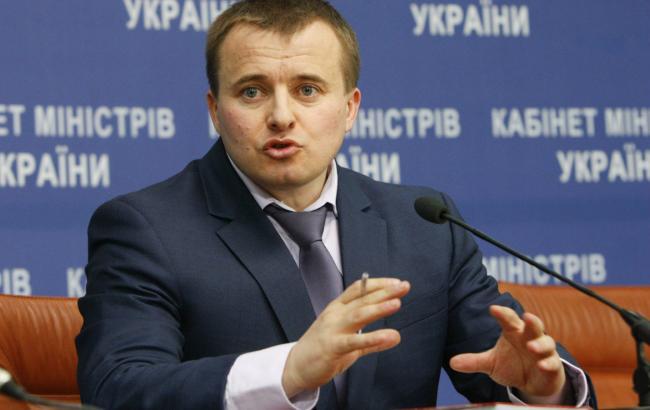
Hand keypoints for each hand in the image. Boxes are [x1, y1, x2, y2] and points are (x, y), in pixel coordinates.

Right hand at [282, 278, 409, 397]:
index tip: (396, 282)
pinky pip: (355, 341)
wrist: (295, 366)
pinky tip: (389, 336)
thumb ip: (372, 340)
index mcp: (337, 308)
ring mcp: (333, 330)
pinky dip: (373, 337)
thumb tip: (396, 337)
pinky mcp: (332, 347)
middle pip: (362, 299)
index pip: (359, 289)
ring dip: (378, 308)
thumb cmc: (322, 350)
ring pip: (358, 314)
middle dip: (384, 291)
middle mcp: (335, 315)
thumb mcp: (348, 340)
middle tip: (403, 286)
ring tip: (397, 303)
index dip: (378, 284)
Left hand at [449, 305, 565, 397]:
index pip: (508, 319)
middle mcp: (530, 338)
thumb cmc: (512, 365)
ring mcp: (543, 351)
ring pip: (546, 342)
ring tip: (531, 347)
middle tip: (526, 316)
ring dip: (540, 344)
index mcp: (514, 332)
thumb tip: (452, 362)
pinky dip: (548, 363)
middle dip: (531, 321)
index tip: (493, 308)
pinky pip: (553, 363)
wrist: (533, 382)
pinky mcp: (552, 366)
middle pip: (533, 325)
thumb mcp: (491, 363)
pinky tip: (542, 365)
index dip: (502, 313)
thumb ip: (474, 361)